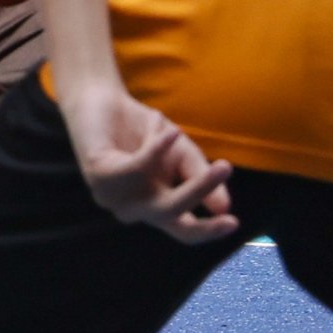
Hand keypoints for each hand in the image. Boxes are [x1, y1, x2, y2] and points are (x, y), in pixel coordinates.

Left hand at [62, 81, 239, 240]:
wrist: (105, 101)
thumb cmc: (146, 132)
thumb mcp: (182, 153)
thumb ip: (199, 177)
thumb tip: (223, 206)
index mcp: (156, 207)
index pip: (183, 229)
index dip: (207, 231)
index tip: (233, 222)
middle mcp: (133, 209)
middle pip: (170, 214)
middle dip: (197, 191)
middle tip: (225, 167)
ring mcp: (113, 197)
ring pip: (153, 188)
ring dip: (168, 153)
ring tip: (170, 128)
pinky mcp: (99, 176)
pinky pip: (137, 167)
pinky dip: (156, 148)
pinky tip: (169, 130)